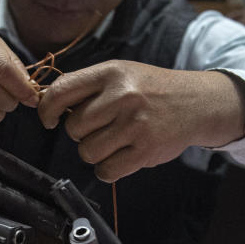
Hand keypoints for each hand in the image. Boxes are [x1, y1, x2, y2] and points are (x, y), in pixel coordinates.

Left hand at [37, 61, 244, 181]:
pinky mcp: (145, 151)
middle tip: (102, 126)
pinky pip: (106, 170)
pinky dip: (108, 168)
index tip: (50, 120)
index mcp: (111, 72)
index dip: (47, 110)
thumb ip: (86, 87)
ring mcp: (135, 124)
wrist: (197, 102)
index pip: (60, 92)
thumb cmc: (150, 89)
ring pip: (87, 151)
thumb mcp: (120, 73)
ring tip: (115, 140)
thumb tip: (46, 105)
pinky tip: (122, 155)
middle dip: (81, 132)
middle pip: (73, 128)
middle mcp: (123, 96)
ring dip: (95, 151)